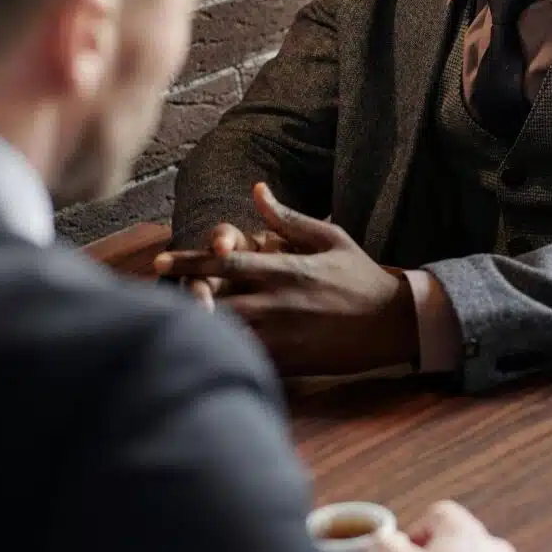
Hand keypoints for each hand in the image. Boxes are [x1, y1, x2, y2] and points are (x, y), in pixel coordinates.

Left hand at [176, 183, 417, 376]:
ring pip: (228, 334)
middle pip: (216, 302)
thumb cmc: (361, 276)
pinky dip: (226, 355)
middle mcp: (278, 302)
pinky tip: (207, 353)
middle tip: (157, 300)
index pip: (225, 263)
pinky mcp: (292, 361)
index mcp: (284, 269)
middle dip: (184, 300)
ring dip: (199, 329)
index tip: (159, 261)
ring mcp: (284, 334)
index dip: (188, 261)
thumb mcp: (329, 238)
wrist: (393, 323)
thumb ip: (287, 219)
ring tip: (171, 326)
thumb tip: (257, 191)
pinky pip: (250, 359)